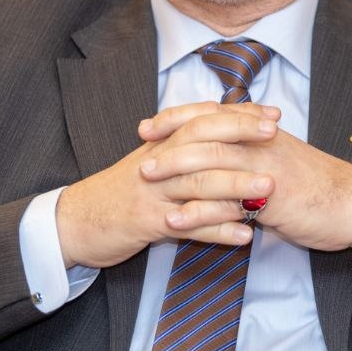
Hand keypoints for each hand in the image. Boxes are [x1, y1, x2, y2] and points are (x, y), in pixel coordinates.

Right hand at [56, 101, 281, 268]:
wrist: (75, 222)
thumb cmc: (120, 193)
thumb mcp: (151, 164)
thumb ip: (183, 152)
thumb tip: (224, 139)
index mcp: (162, 144)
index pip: (204, 119)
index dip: (239, 115)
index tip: (273, 113)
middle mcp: (158, 162)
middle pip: (202, 140)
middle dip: (241, 134)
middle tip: (276, 133)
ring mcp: (153, 192)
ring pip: (198, 182)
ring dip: (236, 184)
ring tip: (270, 186)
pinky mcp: (147, 222)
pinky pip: (188, 226)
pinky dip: (218, 231)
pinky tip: (244, 236)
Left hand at [141, 123, 351, 253]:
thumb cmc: (317, 187)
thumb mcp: (281, 159)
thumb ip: (252, 152)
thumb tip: (224, 148)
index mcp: (261, 131)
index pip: (213, 114)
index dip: (178, 117)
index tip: (149, 125)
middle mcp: (261, 142)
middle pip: (206, 132)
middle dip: (168, 140)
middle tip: (139, 152)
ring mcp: (266, 167)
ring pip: (213, 160)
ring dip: (175, 169)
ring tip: (147, 180)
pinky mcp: (271, 198)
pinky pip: (226, 201)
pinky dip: (198, 212)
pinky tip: (175, 221)